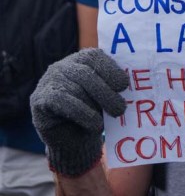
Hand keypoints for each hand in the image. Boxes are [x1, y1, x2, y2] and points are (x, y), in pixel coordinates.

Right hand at [30, 48, 128, 175]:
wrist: (74, 138)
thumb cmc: (96, 111)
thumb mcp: (107, 95)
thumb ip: (115, 85)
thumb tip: (133, 81)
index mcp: (81, 59)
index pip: (95, 57)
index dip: (110, 70)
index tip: (124, 85)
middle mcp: (63, 66)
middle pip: (86, 74)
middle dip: (106, 92)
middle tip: (121, 109)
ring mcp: (48, 81)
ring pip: (76, 89)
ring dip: (96, 105)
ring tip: (110, 118)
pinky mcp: (39, 99)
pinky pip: (63, 102)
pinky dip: (83, 114)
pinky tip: (95, 125)